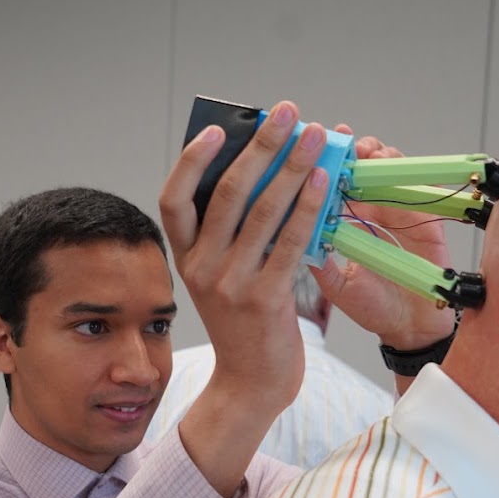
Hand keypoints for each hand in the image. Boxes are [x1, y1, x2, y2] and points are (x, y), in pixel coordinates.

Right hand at [159, 100, 333, 495]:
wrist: (251, 384)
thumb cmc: (244, 324)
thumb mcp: (223, 277)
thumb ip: (232, 233)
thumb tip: (263, 172)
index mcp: (185, 258)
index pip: (174, 200)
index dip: (192, 160)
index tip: (218, 128)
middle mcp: (201, 268)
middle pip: (228, 192)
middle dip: (262, 146)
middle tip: (287, 113)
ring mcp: (231, 284)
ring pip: (263, 211)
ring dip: (293, 167)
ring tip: (316, 137)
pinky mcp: (265, 299)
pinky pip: (290, 242)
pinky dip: (308, 208)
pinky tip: (324, 182)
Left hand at [310, 127, 457, 351]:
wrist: (410, 328)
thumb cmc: (373, 307)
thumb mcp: (337, 285)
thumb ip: (320, 259)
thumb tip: (293, 233)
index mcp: (347, 225)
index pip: (334, 186)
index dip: (325, 166)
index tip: (313, 150)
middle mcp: (370, 213)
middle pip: (360, 169)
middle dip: (352, 151)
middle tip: (343, 143)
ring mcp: (397, 212)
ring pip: (387, 169)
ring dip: (377, 155)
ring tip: (367, 152)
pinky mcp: (425, 218)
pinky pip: (417, 185)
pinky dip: (405, 170)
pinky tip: (391, 164)